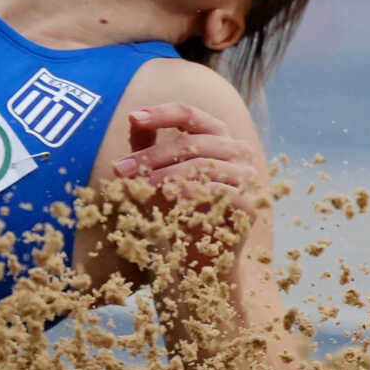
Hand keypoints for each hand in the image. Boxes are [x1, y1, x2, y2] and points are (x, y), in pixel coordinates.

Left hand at [110, 101, 268, 249]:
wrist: (199, 255)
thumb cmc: (178, 206)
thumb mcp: (157, 170)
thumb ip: (148, 144)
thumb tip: (134, 119)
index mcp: (217, 135)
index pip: (189, 115)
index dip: (160, 114)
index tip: (133, 118)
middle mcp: (237, 150)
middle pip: (191, 143)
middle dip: (151, 155)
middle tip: (120, 169)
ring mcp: (247, 177)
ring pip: (203, 166)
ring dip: (165, 175)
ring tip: (138, 187)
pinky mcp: (249, 205)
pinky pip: (219, 192)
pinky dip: (191, 193)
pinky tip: (169, 198)